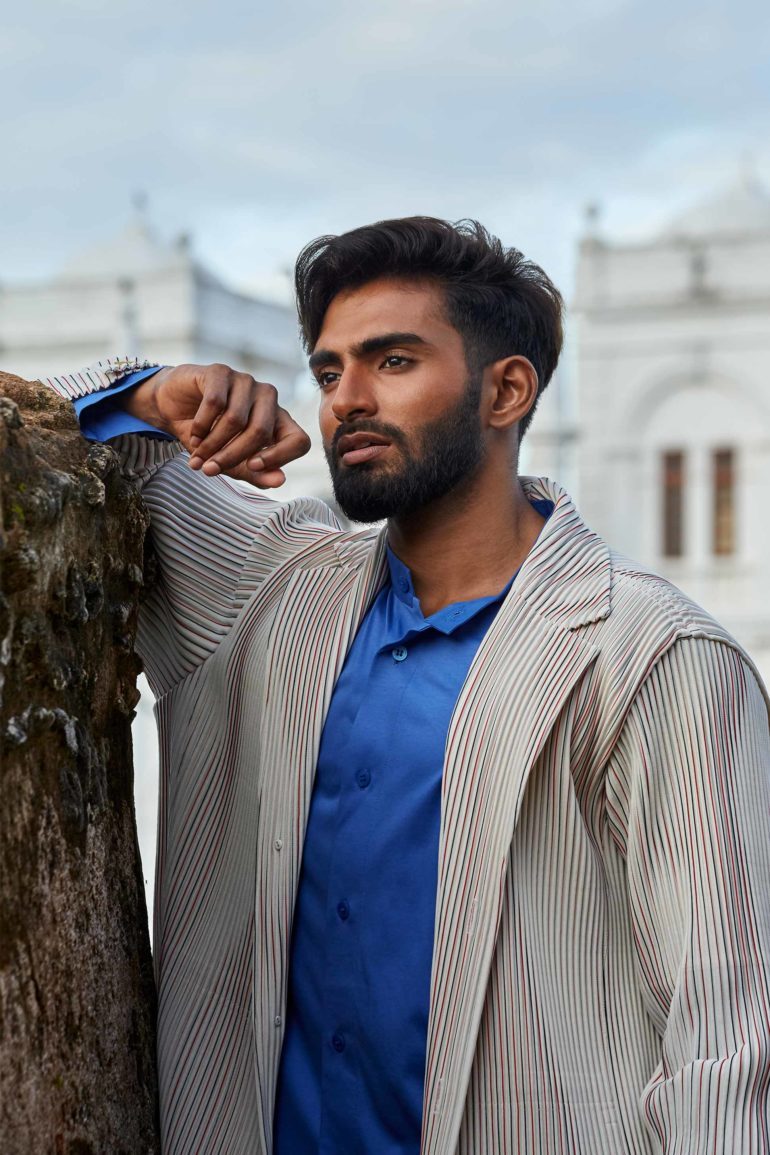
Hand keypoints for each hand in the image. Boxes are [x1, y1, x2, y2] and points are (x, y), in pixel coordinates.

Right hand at [126, 363, 310, 486]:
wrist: (172, 407)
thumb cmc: (209, 435)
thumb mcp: (231, 461)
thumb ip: (255, 473)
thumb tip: (280, 480)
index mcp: (278, 421)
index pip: (299, 440)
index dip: (280, 457)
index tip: (252, 467)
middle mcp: (268, 398)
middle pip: (261, 432)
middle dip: (232, 456)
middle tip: (209, 469)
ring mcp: (246, 382)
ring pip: (236, 419)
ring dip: (212, 443)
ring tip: (197, 456)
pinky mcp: (221, 372)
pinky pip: (215, 402)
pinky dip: (201, 425)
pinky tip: (194, 434)